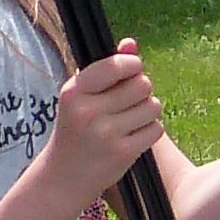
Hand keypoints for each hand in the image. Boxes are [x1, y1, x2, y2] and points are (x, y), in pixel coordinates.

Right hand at [32, 44, 164, 205]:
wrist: (64, 175)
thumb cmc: (76, 130)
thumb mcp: (82, 98)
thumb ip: (107, 70)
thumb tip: (131, 43)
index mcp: (74, 91)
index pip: (116, 65)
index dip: (132, 65)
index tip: (132, 70)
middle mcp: (88, 110)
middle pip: (141, 84)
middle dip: (142, 91)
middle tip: (130, 102)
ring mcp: (105, 133)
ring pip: (152, 106)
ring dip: (148, 111)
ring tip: (130, 120)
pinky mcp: (122, 152)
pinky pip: (155, 129)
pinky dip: (150, 131)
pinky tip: (134, 136)